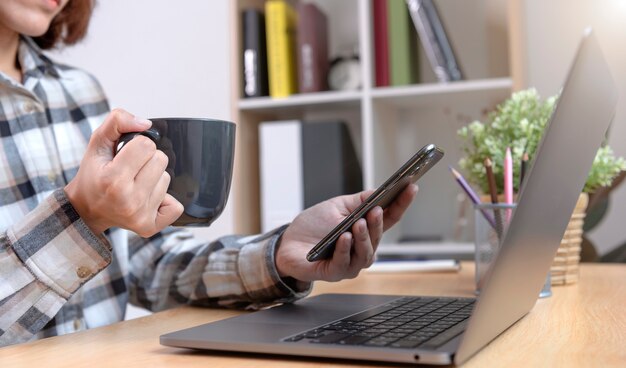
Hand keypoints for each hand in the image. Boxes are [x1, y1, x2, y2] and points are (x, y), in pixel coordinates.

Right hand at [64, 108, 183, 236]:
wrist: (87, 209)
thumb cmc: (94, 174)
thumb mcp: (97, 143)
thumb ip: (117, 122)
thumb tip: (146, 124)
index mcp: (113, 179)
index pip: (147, 145)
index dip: (136, 145)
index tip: (124, 155)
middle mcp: (129, 201)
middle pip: (161, 160)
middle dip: (147, 160)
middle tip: (130, 170)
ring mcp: (141, 216)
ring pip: (167, 178)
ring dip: (153, 178)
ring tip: (134, 185)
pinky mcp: (150, 227)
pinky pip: (176, 206)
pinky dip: (165, 200)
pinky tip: (147, 200)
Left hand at [275, 184, 417, 281]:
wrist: (288, 244)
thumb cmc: (313, 226)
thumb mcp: (337, 207)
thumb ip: (357, 201)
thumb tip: (379, 191)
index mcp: (366, 231)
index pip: (390, 218)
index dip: (402, 204)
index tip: (411, 188)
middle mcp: (362, 249)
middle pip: (378, 237)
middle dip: (378, 223)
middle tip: (376, 210)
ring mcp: (350, 263)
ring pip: (365, 253)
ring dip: (363, 238)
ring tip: (359, 224)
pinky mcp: (334, 272)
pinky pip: (343, 262)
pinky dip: (344, 249)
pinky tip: (344, 237)